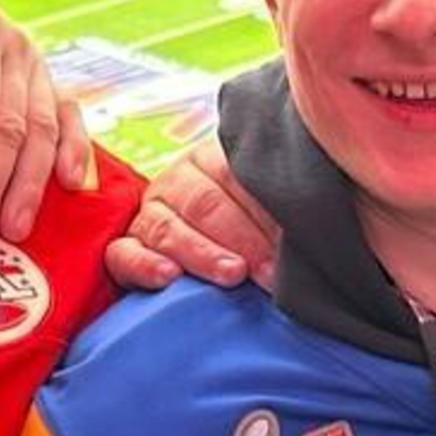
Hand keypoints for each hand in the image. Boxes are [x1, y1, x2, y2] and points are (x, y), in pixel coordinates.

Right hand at [105, 133, 276, 293]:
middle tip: (270, 270)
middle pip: (204, 202)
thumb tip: (312, 236)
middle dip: (242, 237)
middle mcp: (178, 180)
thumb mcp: (272, 213)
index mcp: (215, 158)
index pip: (235, 173)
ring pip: (167, 227)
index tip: (291, 242)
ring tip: (232, 274)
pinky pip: (123, 253)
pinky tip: (169, 277)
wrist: (213, 267)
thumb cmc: (256, 233)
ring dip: (202, 253)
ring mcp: (149, 213)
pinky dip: (144, 264)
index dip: (265, 208)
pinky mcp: (125, 248)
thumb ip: (287, 214)